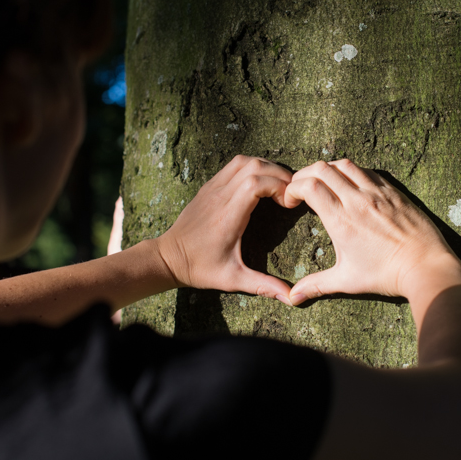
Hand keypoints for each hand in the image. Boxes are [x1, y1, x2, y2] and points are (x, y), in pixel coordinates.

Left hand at [156, 156, 293, 303]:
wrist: (168, 258)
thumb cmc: (200, 268)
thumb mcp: (233, 279)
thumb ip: (263, 285)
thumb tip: (291, 298)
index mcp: (228, 215)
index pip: (256, 182)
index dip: (279, 186)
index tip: (289, 203)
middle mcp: (220, 196)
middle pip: (254, 166)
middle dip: (279, 174)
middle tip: (291, 192)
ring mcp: (212, 188)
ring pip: (243, 161)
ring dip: (265, 167)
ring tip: (278, 185)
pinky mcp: (208, 187)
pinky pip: (232, 166)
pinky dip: (251, 168)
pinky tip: (259, 184)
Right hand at [283, 160, 460, 304]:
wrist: (426, 267)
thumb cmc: (386, 275)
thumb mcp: (347, 281)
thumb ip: (316, 285)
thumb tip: (292, 298)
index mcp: (341, 220)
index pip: (309, 186)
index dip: (293, 187)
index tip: (291, 200)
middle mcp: (357, 200)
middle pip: (322, 168)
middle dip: (304, 174)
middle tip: (301, 187)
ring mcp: (377, 193)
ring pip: (346, 165)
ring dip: (329, 169)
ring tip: (324, 182)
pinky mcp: (393, 192)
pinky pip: (368, 171)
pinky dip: (353, 172)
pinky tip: (351, 185)